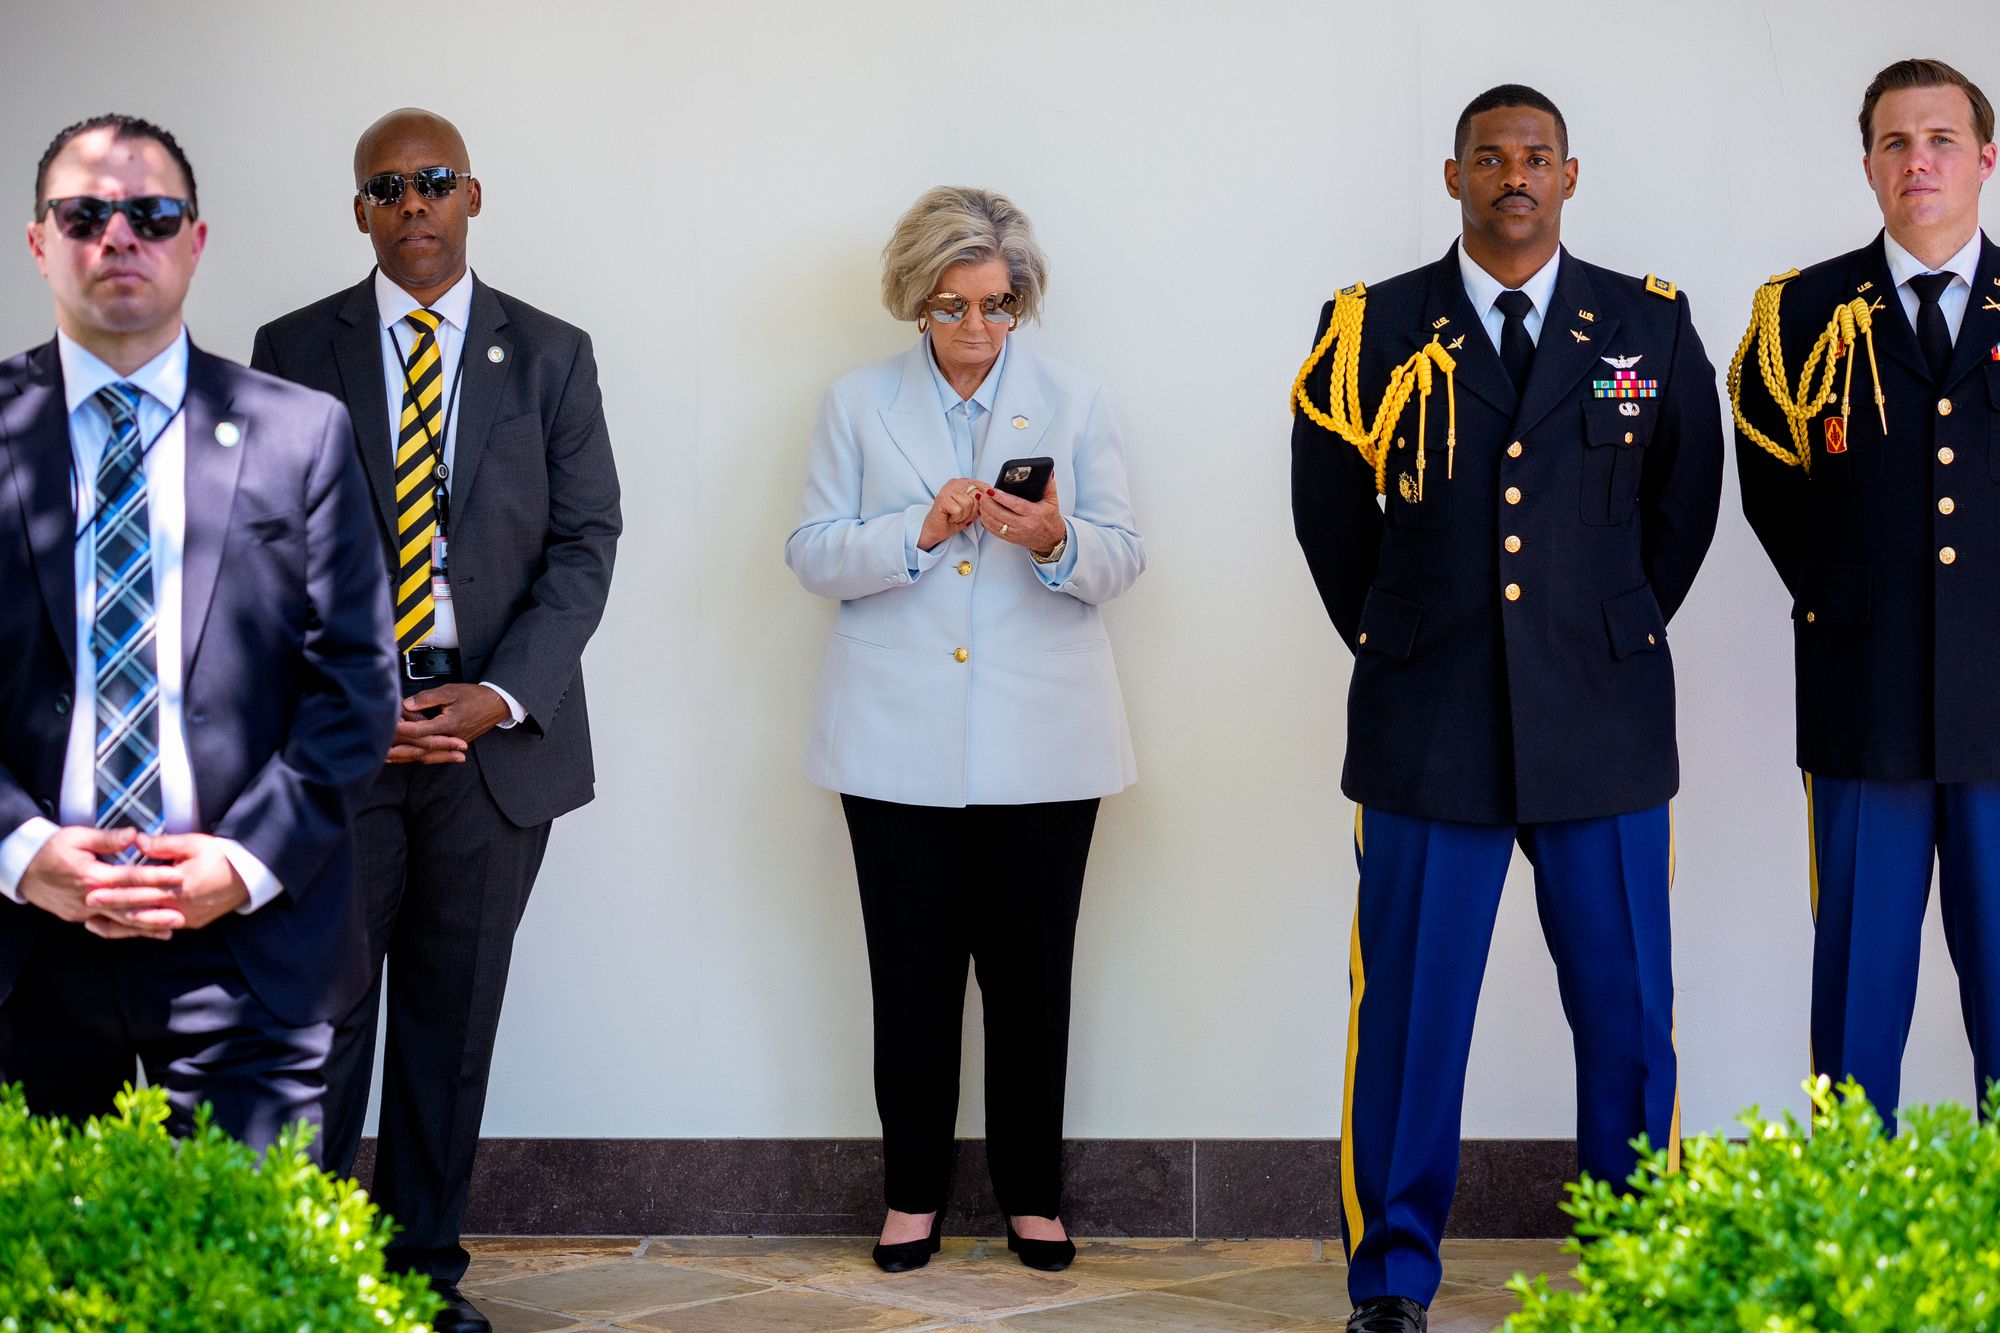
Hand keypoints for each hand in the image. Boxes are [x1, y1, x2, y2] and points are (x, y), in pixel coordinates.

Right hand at [19, 827, 182, 939]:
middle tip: (182, 914)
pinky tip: (148, 932)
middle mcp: (89, 898)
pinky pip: (108, 925)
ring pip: (119, 921)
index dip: (155, 878)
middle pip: (128, 906)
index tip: (178, 877)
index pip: (130, 878)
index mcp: (91, 876)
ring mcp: (83, 911)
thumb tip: (135, 835)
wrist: (22, 868)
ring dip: (146, 926)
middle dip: (156, 911)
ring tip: (171, 928)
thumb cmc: (51, 848)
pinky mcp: (79, 917)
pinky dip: (128, 930)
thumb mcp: (77, 837)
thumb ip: (107, 838)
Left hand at [85, 832, 249, 933]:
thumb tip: (137, 841)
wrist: (250, 877)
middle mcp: (180, 906)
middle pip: (138, 909)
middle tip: (87, 907)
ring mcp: (186, 918)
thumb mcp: (194, 843)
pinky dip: (141, 929)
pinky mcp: (192, 923)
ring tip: (96, 925)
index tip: (91, 890)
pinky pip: (161, 928)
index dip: (114, 891)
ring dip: (120, 925)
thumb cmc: (222, 855)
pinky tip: (127, 928)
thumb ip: (164, 844)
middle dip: (111, 908)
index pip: (139, 889)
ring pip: (147, 924)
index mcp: (179, 884)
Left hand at [386, 684, 509, 763]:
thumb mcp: (451, 691)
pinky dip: (418, 757)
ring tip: (387, 758)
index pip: (419, 731)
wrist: (496, 704)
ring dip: (405, 757)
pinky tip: (407, 757)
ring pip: (426, 755)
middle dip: (398, 750)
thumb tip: (407, 705)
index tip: (386, 726)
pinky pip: (434, 755)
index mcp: (448, 724)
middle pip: (419, 748)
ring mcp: (452, 743)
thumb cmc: (475, 696)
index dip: (401, 729)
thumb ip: (427, 698)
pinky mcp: (453, 744)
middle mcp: (450, 738)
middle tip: (379, 751)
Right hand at [917, 478, 986, 551]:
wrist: (936, 530)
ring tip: (955, 516)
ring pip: (968, 504)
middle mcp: (955, 482)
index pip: (984, 487)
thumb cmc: (952, 519)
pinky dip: (956, 518)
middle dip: (972, 511)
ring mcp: (947, 489)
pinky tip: (949, 517)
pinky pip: (958, 510)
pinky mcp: (942, 499)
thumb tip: (992, 496)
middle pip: (977, 497)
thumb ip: (981, 501)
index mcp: (964, 482)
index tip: (978, 510)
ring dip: (963, 516)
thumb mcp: (972, 509)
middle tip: (961, 515)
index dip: (984, 502)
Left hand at [980, 474, 1065, 555]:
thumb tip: (1048, 472)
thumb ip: (1049, 486)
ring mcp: (1015, 533)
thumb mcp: (1052, 501)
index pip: (1014, 504)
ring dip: (984, 512)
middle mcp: (1023, 525)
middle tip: (982, 494)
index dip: (1001, 497)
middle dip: (988, 503)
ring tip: (981, 501)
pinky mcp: (1010, 538)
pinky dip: (986, 522)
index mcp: (1033, 514)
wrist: (1050, 539)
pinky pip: (994, 531)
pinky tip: (983, 513)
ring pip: (994, 523)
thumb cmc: (1049, 520)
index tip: (991, 490)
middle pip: (1000, 514)